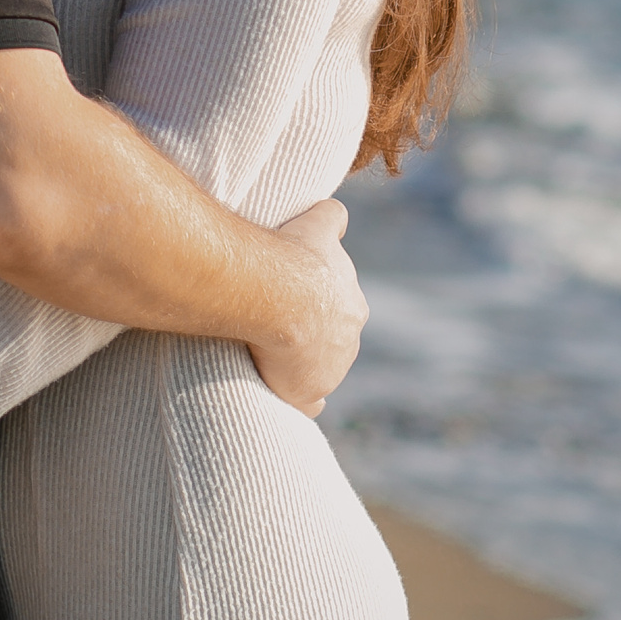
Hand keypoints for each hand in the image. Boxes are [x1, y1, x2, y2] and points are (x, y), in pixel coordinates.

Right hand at [248, 200, 366, 418]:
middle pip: (330, 342)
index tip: (292, 303)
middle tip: (275, 329)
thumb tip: (338, 216)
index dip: (315, 307)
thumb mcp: (318, 223)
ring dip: (300, 366)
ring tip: (267, 357)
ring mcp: (330, 371)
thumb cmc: (295, 256)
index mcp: (353, 308)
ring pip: (318, 370)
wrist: (277, 295)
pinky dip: (302, 401)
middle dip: (310, 338)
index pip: (338, 310)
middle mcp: (349, 342)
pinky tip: (287, 396)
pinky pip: (309, 403)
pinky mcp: (308, 393)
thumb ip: (332, 217)